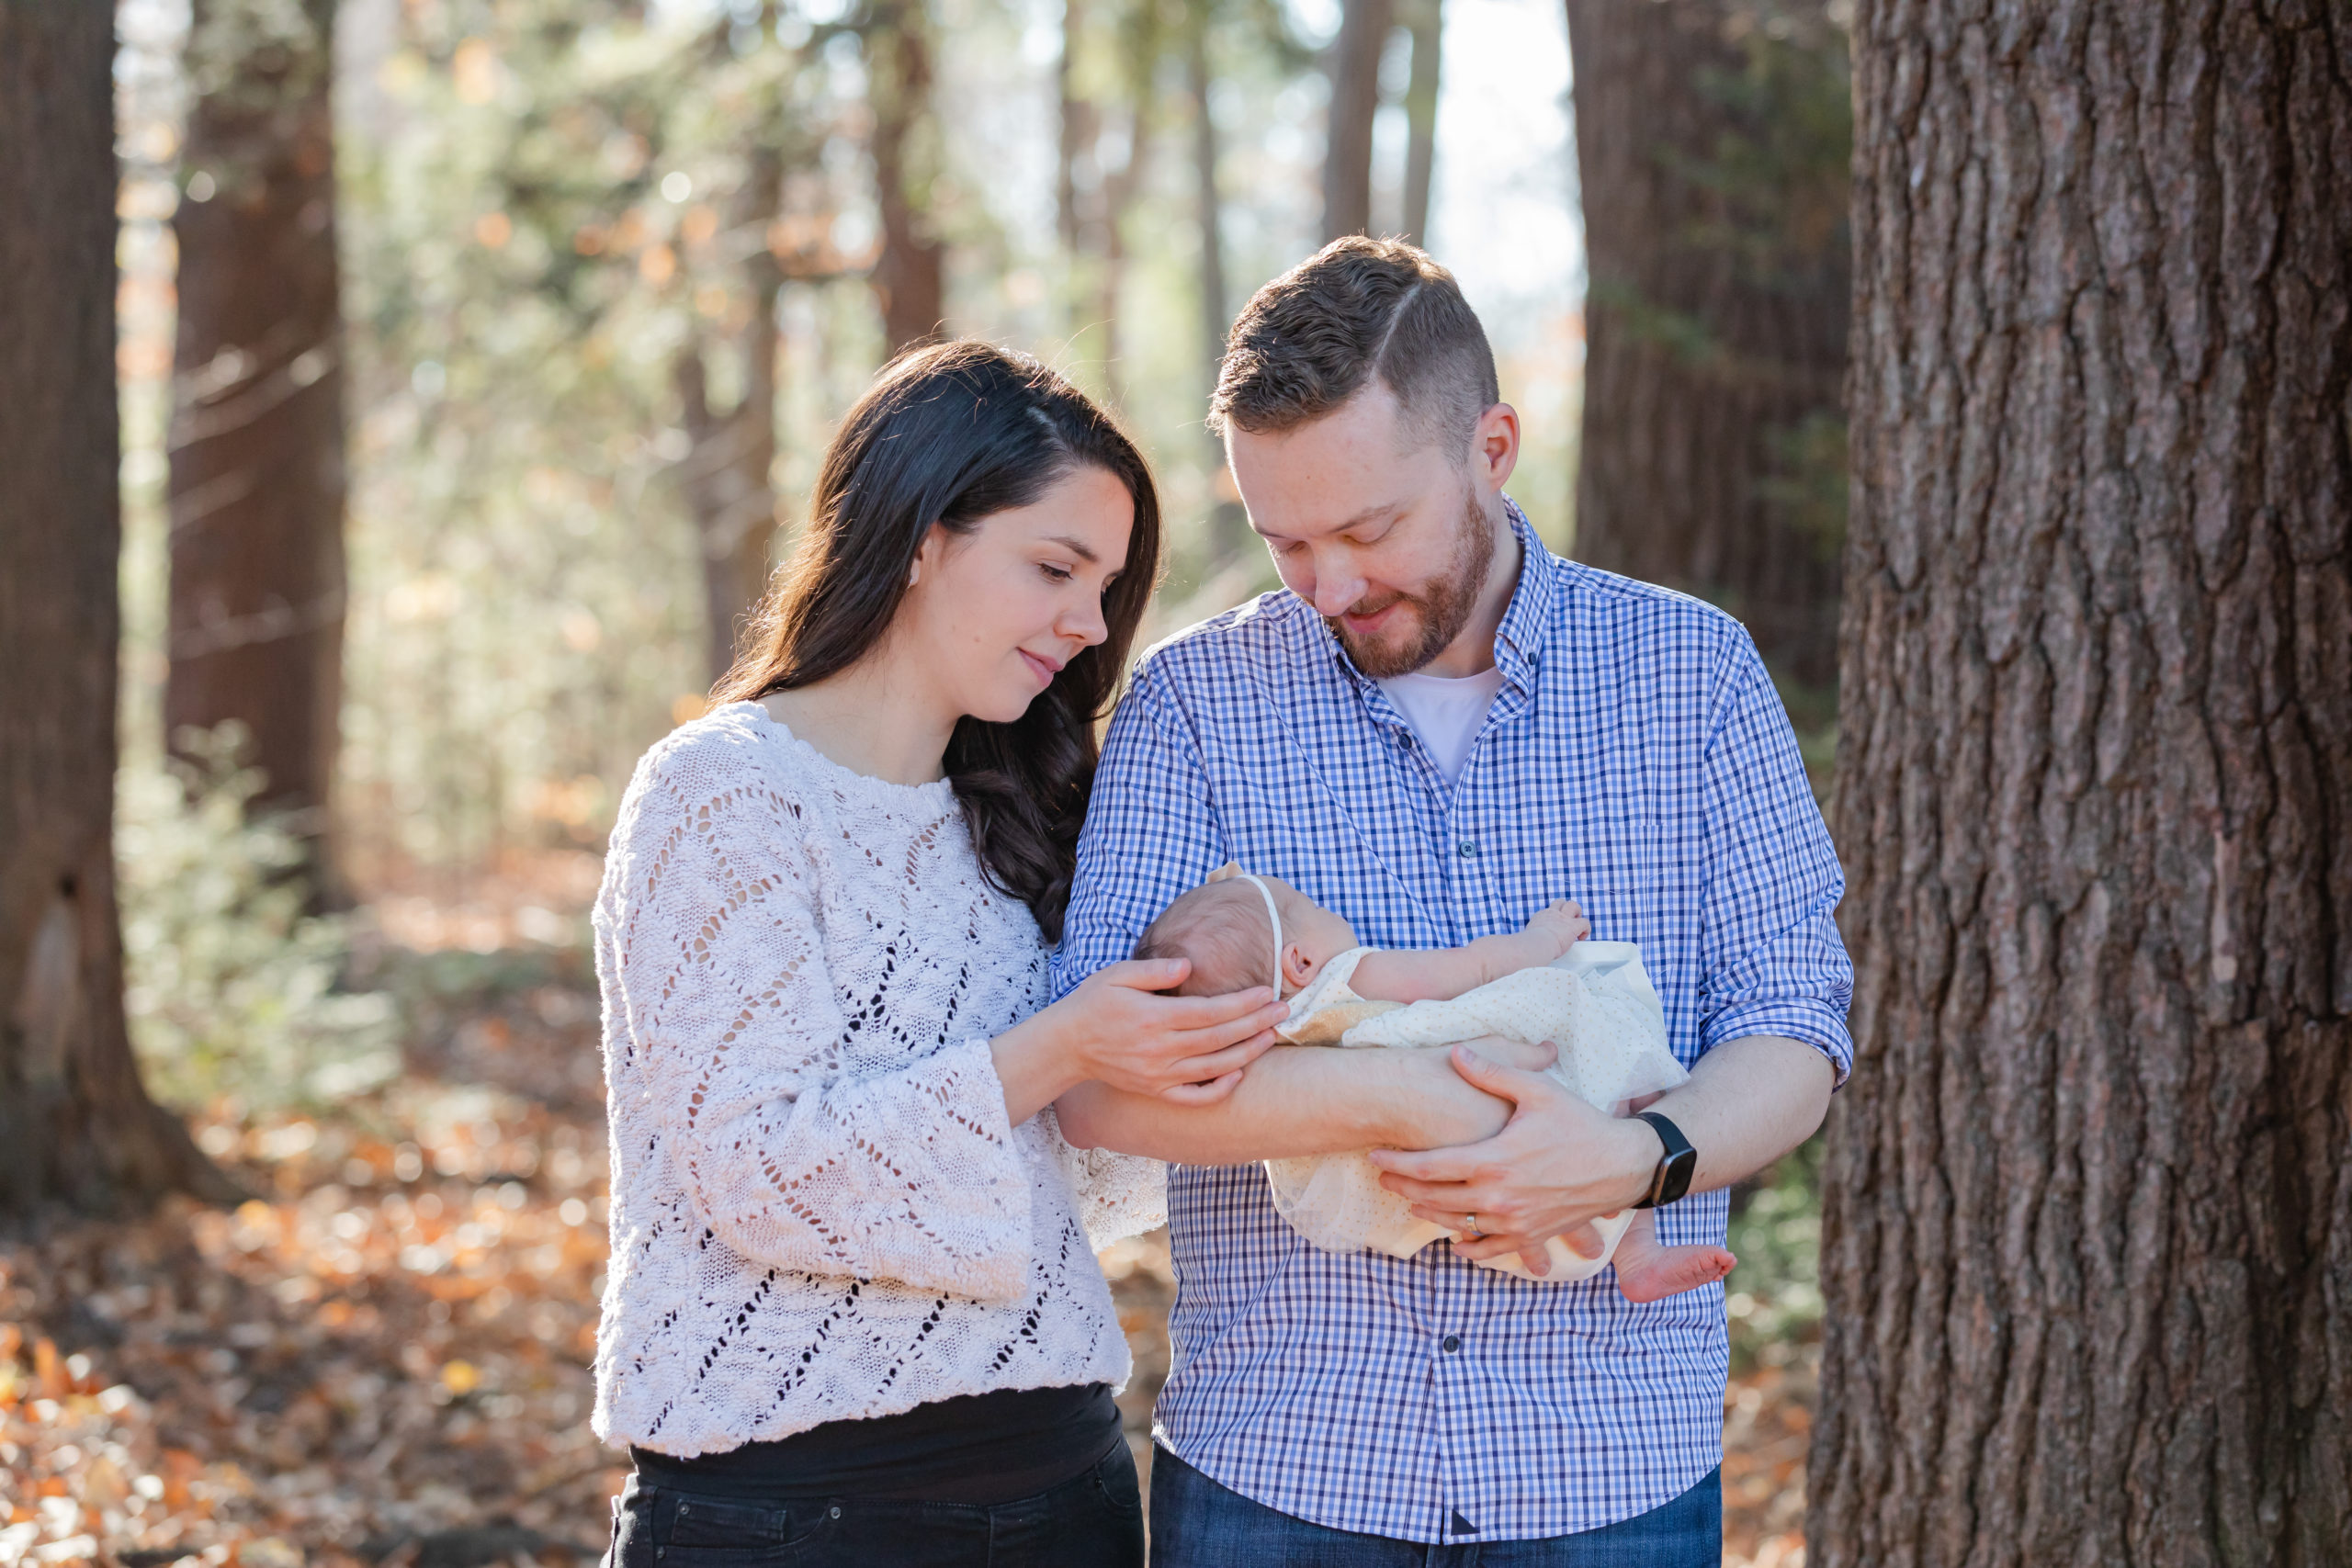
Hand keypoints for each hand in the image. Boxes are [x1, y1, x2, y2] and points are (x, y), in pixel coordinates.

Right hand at [1038, 958, 1288, 1104]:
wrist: (1067, 1045)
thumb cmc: (1094, 1002)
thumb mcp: (1118, 975)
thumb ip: (1155, 970)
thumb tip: (1189, 965)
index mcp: (1153, 1018)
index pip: (1210, 1011)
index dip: (1242, 1003)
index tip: (1267, 992)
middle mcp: (1159, 1050)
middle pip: (1219, 1038)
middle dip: (1255, 1024)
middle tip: (1284, 1011)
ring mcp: (1159, 1075)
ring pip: (1214, 1067)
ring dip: (1247, 1053)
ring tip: (1271, 1037)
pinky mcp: (1156, 1091)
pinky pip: (1194, 1097)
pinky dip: (1219, 1089)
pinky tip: (1239, 1074)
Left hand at [1366, 1044, 1654, 1271]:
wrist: (1624, 1165)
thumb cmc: (1581, 1123)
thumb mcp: (1538, 1091)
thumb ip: (1493, 1072)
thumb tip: (1457, 1053)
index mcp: (1494, 1160)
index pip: (1430, 1166)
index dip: (1398, 1162)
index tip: (1375, 1156)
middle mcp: (1499, 1196)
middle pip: (1435, 1198)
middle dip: (1403, 1188)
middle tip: (1382, 1179)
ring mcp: (1515, 1221)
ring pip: (1458, 1224)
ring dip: (1429, 1214)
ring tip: (1411, 1202)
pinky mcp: (1533, 1234)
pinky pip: (1491, 1249)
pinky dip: (1469, 1247)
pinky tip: (1456, 1241)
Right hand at [1522, 899, 1590, 958]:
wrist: (1536, 944)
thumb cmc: (1530, 945)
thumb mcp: (1528, 938)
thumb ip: (1532, 939)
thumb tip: (1529, 948)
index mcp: (1540, 917)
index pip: (1549, 912)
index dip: (1554, 919)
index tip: (1554, 929)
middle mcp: (1552, 914)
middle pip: (1560, 902)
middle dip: (1566, 909)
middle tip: (1568, 920)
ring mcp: (1563, 918)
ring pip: (1573, 905)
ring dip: (1577, 913)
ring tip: (1577, 924)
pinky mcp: (1573, 926)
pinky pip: (1585, 922)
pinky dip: (1586, 930)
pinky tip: (1581, 937)